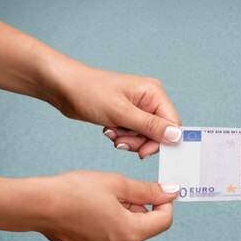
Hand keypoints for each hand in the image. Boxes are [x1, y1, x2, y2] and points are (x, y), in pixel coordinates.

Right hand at [37, 171, 178, 240]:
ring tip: (101, 202)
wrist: (38, 205)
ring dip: (122, 217)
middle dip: (138, 208)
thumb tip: (171, 192)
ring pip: (126, 234)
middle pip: (143, 227)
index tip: (157, 190)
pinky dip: (107, 227)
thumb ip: (148, 191)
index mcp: (130, 234)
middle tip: (118, 192)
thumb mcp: (117, 184)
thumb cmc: (76, 191)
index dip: (164, 203)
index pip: (164, 221)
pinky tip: (90, 214)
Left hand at [48, 61, 181, 158]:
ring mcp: (139, 108)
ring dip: (129, 140)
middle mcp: (150, 99)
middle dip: (141, 142)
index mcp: (154, 93)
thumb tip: (177, 137)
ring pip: (146, 136)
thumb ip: (150, 126)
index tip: (143, 152)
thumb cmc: (90, 92)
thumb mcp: (121, 112)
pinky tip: (109, 130)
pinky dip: (123, 137)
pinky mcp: (128, 115)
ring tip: (112, 133)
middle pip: (160, 133)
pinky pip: (134, 134)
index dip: (161, 141)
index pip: (172, 124)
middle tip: (121, 141)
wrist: (64, 88)